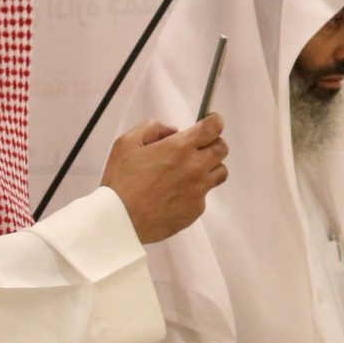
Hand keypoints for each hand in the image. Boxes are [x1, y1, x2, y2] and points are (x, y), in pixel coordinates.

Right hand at [102, 114, 227, 243]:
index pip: (214, 127)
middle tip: (196, 149)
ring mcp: (199, 190)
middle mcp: (195, 167)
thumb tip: (172, 131)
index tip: (210, 123)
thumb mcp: (127, 143)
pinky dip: (195, 191)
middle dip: (212, 144)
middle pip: (222, 148)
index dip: (214, 122)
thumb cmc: (121, 183)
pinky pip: (205, 195)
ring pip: (220, 172)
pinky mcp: (196, 209)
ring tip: (189, 172)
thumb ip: (152, 128)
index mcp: (180, 147)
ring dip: (209, 167)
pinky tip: (175, 194)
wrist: (122, 220)